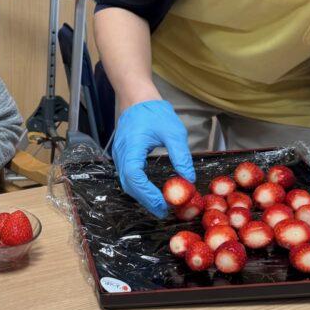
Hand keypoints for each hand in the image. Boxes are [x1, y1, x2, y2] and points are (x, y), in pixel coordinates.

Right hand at [112, 100, 194, 217]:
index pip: (134, 176)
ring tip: (159, 204)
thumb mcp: (173, 132)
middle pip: (128, 184)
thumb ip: (180, 156)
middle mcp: (121, 154)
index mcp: (131, 147)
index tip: (162, 203)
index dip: (146, 193)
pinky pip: (128, 176)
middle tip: (163, 211)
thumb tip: (189, 179)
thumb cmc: (154, 112)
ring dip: (142, 196)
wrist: (137, 98)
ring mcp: (119, 156)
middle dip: (145, 200)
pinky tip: (152, 191)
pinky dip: (139, 187)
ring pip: (127, 183)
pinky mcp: (123, 156)